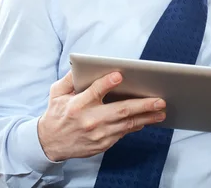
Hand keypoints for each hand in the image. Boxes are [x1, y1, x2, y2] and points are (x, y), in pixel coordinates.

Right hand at [37, 70, 166, 161]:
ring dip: (146, 118)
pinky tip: (146, 120)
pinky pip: (123, 133)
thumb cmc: (56, 114)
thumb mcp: (56, 93)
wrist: (50, 143)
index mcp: (77, 105)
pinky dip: (135, 126)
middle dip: (142, 105)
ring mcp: (98, 134)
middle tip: (159, 100)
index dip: (107, 83)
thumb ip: (69, 79)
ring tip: (161, 111)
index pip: (95, 92)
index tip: (119, 75)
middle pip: (120, 111)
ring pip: (126, 124)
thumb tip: (81, 66)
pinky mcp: (102, 144)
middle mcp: (89, 120)